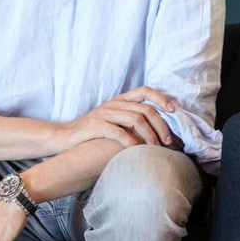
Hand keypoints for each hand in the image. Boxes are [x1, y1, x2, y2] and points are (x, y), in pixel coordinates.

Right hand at [60, 86, 176, 149]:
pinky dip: (129, 140)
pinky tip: (135, 149)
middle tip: (167, 140)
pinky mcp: (95, 126)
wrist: (66, 137)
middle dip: (161, 125)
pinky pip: (117, 131)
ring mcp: (104, 113)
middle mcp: (114, 103)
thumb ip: (131, 119)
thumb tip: (158, 129)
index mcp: (120, 99)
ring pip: (135, 119)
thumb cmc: (93, 132)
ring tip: (155, 147)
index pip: (145, 90)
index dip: (161, 98)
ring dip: (149, 134)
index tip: (174, 111)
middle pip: (145, 109)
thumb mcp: (113, 119)